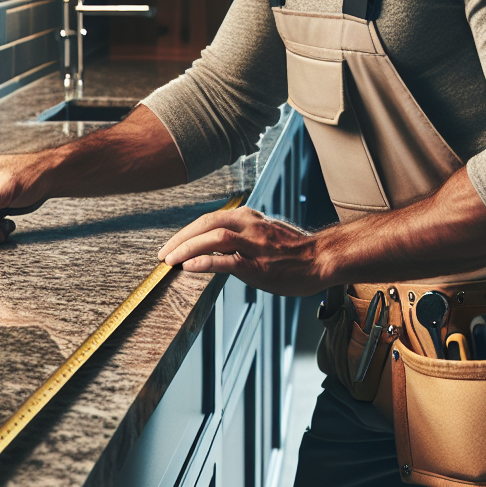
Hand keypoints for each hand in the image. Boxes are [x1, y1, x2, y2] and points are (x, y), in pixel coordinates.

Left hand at [157, 206, 324, 295]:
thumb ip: (243, 234)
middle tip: (163, 254)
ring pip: (215, 238)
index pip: (211, 219)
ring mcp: (255, 246)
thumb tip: (217, 243)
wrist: (322, 260)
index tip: (172, 244)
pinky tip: (189, 268)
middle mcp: (250, 226)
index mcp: (250, 218)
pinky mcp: (259, 267)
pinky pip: (228, 261)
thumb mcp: (266, 233)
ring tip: (170, 261)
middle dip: (181, 238)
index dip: (187, 231)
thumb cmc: (295, 251)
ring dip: (187, 248)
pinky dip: (205, 263)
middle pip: (208, 223)